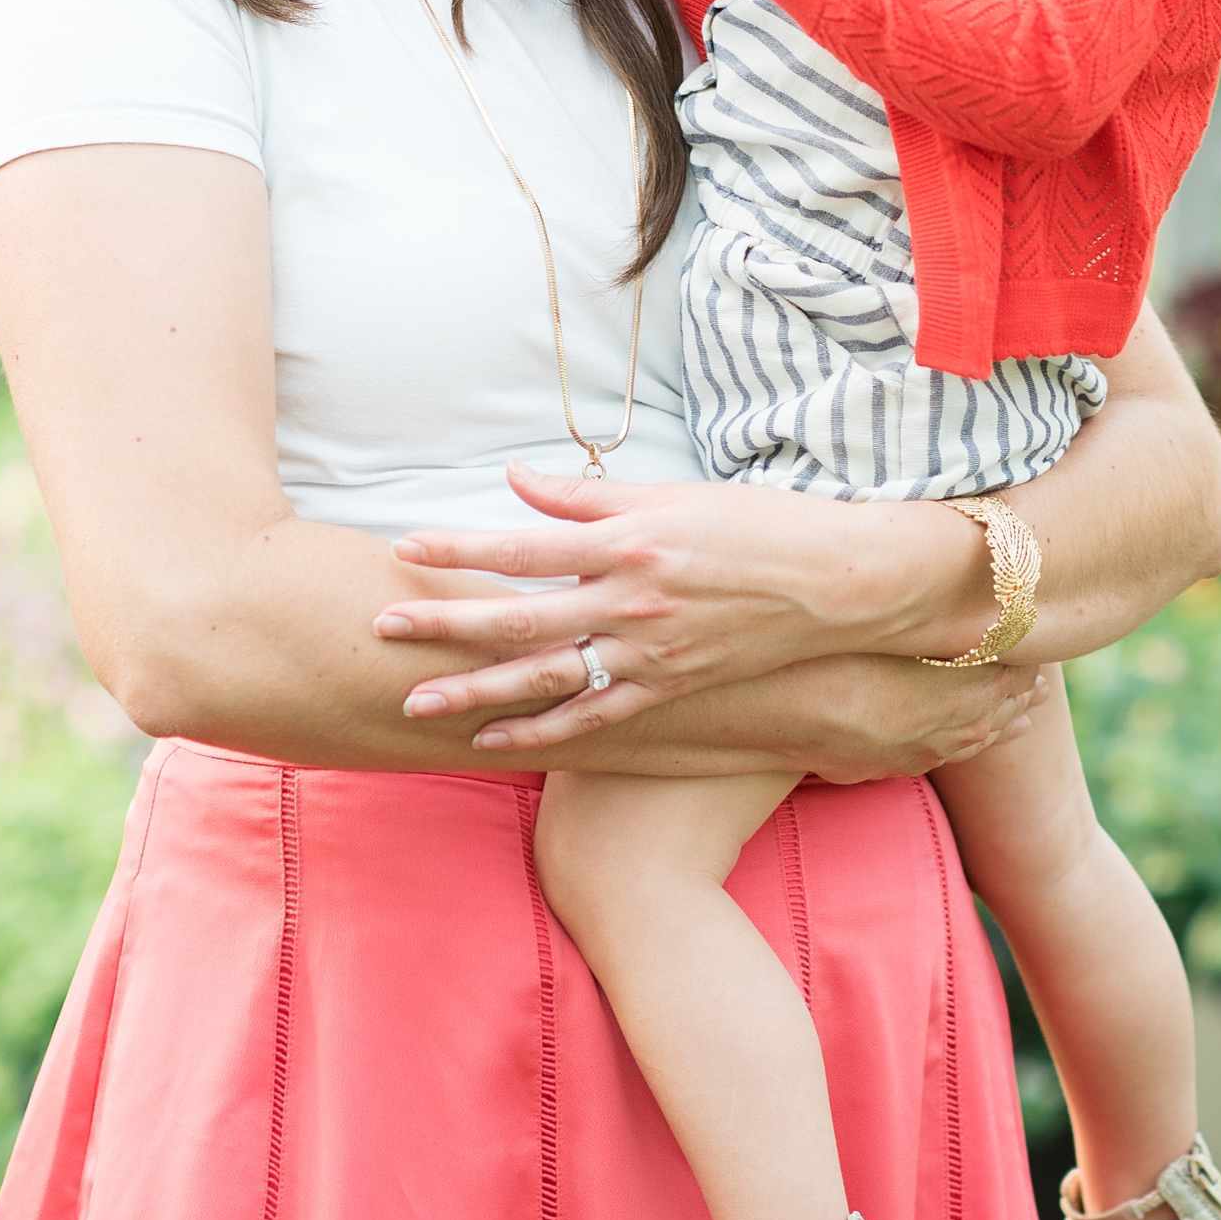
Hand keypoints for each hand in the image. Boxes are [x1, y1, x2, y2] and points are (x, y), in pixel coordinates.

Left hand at [374, 461, 995, 747]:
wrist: (838, 582)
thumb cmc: (757, 524)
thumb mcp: (672, 496)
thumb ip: (589, 496)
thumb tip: (515, 482)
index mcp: (629, 543)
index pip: (525, 545)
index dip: (462, 547)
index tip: (405, 545)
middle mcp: (630, 603)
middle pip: (519, 619)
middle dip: (446, 624)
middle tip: (381, 626)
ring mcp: (649, 653)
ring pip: (546, 679)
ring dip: (476, 690)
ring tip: (415, 700)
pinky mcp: (668, 686)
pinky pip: (594, 716)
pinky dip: (541, 728)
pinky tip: (493, 737)